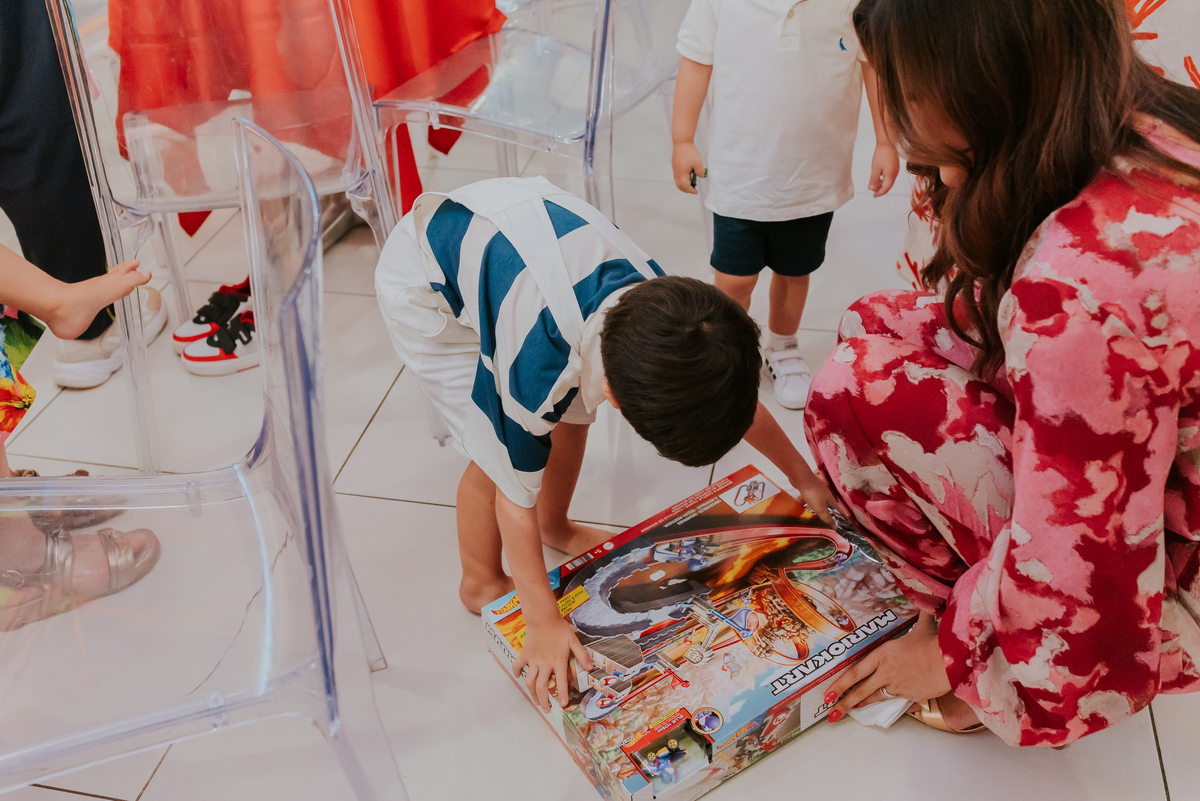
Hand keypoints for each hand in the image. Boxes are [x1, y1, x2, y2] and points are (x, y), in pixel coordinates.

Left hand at [49, 260, 149, 340]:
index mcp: (109, 282)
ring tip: (117, 292)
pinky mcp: (84, 318)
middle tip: (130, 272)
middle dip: (122, 276)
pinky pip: (93, 315)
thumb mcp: (119, 283)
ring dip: (110, 294)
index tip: (136, 263)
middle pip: (114, 281)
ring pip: (103, 297)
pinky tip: (98, 316)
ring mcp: (92, 305)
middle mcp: (101, 292)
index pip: (123, 272)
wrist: (65, 308)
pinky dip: (97, 314)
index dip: (130, 268)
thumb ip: (134, 279)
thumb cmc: (89, 294)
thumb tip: (147, 273)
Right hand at [512, 617, 593, 711]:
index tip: (564, 706)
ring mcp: (533, 660)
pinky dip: (517, 672)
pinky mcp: (525, 654)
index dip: (563, 694)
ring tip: (535, 701)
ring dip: (532, 693)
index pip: (560, 681)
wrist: (542, 617)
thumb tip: (590, 668)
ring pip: (530, 681)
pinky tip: (518, 677)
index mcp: (558, 661)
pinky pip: (518, 665)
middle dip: (543, 700)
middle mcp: (544, 663)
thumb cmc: (559, 628)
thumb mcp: (573, 641)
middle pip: (542, 686)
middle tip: (546, 710)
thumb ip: (581, 655)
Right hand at [672, 142, 704, 194]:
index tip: (696, 192)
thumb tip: (700, 176)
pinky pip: (677, 176)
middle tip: (693, 189)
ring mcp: (675, 169)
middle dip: (686, 190)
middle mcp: (676, 173)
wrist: (682, 142)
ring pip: (677, 181)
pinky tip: (688, 176)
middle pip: (679, 186)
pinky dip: (682, 180)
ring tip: (691, 184)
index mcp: (682, 174)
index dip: (691, 190)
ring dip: (683, 185)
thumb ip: (700, 172)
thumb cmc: (689, 152)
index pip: (685, 186)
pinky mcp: (675, 165)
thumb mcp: (698, 163)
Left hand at [791, 467, 840, 524]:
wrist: (801, 478)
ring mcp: (816, 491)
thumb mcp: (821, 508)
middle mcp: (825, 495)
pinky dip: (804, 503)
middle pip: (827, 507)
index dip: (840, 519)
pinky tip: (798, 509)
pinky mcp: (807, 489)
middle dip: (826, 516)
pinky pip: (807, 499)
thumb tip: (835, 528)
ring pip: (816, 503)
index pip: (838, 511)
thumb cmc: (813, 494)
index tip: (840, 526)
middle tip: (824, 526)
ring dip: (814, 510)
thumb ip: (827, 518)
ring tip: (811, 519)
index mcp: (831, 500)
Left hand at [824, 612, 950, 719]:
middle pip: (860, 690)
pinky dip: (884, 702)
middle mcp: (885, 672)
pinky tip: (877, 707)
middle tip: (831, 712)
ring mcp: (897, 686)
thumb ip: (919, 614)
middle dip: (843, 702)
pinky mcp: (910, 696)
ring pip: (874, 697)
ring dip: (859, 705)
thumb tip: (922, 598)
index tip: (829, 692)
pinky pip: (893, 700)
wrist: (950, 663)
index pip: (855, 672)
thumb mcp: (922, 625)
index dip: (840, 683)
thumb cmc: (934, 643)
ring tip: (847, 712)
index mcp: (882, 655)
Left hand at [868, 144, 899, 196]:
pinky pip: (890, 175)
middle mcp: (895, 174)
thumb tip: (871, 189)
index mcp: (891, 176)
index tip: (874, 196)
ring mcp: (896, 169)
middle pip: (888, 185)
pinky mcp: (895, 165)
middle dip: (881, 189)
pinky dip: (884, 179)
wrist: (887, 142)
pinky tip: (880, 177)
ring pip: (889, 180)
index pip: (885, 188)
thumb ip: (874, 180)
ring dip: (882, 184)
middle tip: (874, 192)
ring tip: (875, 185)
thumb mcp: (875, 169)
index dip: (879, 193)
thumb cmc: (882, 154)